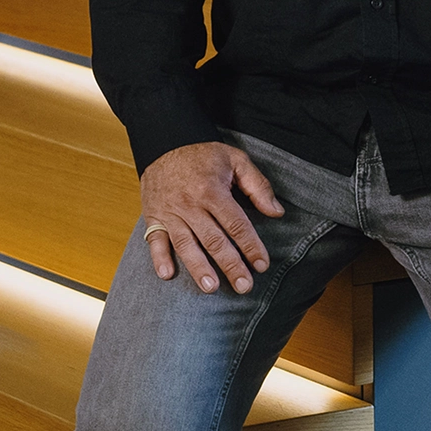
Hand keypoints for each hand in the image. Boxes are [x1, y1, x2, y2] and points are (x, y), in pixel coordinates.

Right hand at [140, 141, 284, 295]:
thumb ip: (257, 185)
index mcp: (212, 190)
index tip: (262, 264)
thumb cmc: (204, 154)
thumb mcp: (236, 159)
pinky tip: (167, 275)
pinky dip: (159, 258)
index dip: (250, 246)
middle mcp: (191, 204)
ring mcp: (170, 212)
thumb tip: (276, 212)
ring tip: (211, 287)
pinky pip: (155, 239)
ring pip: (186, 244)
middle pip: (213, 240)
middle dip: (230, 265)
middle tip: (244, 287)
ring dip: (198, 267)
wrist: (166, 142)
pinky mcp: (154, 216)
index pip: (236, 223)